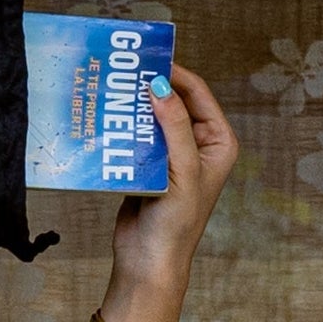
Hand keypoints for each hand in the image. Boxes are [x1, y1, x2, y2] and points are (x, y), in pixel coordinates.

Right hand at [105, 70, 238, 313]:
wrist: (148, 262)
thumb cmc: (175, 223)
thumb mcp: (182, 171)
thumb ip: (173, 126)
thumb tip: (161, 84)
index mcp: (218, 143)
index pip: (198, 94)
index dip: (176, 74)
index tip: (149, 59)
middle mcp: (197, 145)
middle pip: (173, 101)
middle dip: (151, 87)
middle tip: (124, 71)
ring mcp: (171, 154)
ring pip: (151, 117)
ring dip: (133, 107)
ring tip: (110, 90)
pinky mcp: (147, 165)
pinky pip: (135, 136)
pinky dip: (122, 127)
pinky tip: (104, 118)